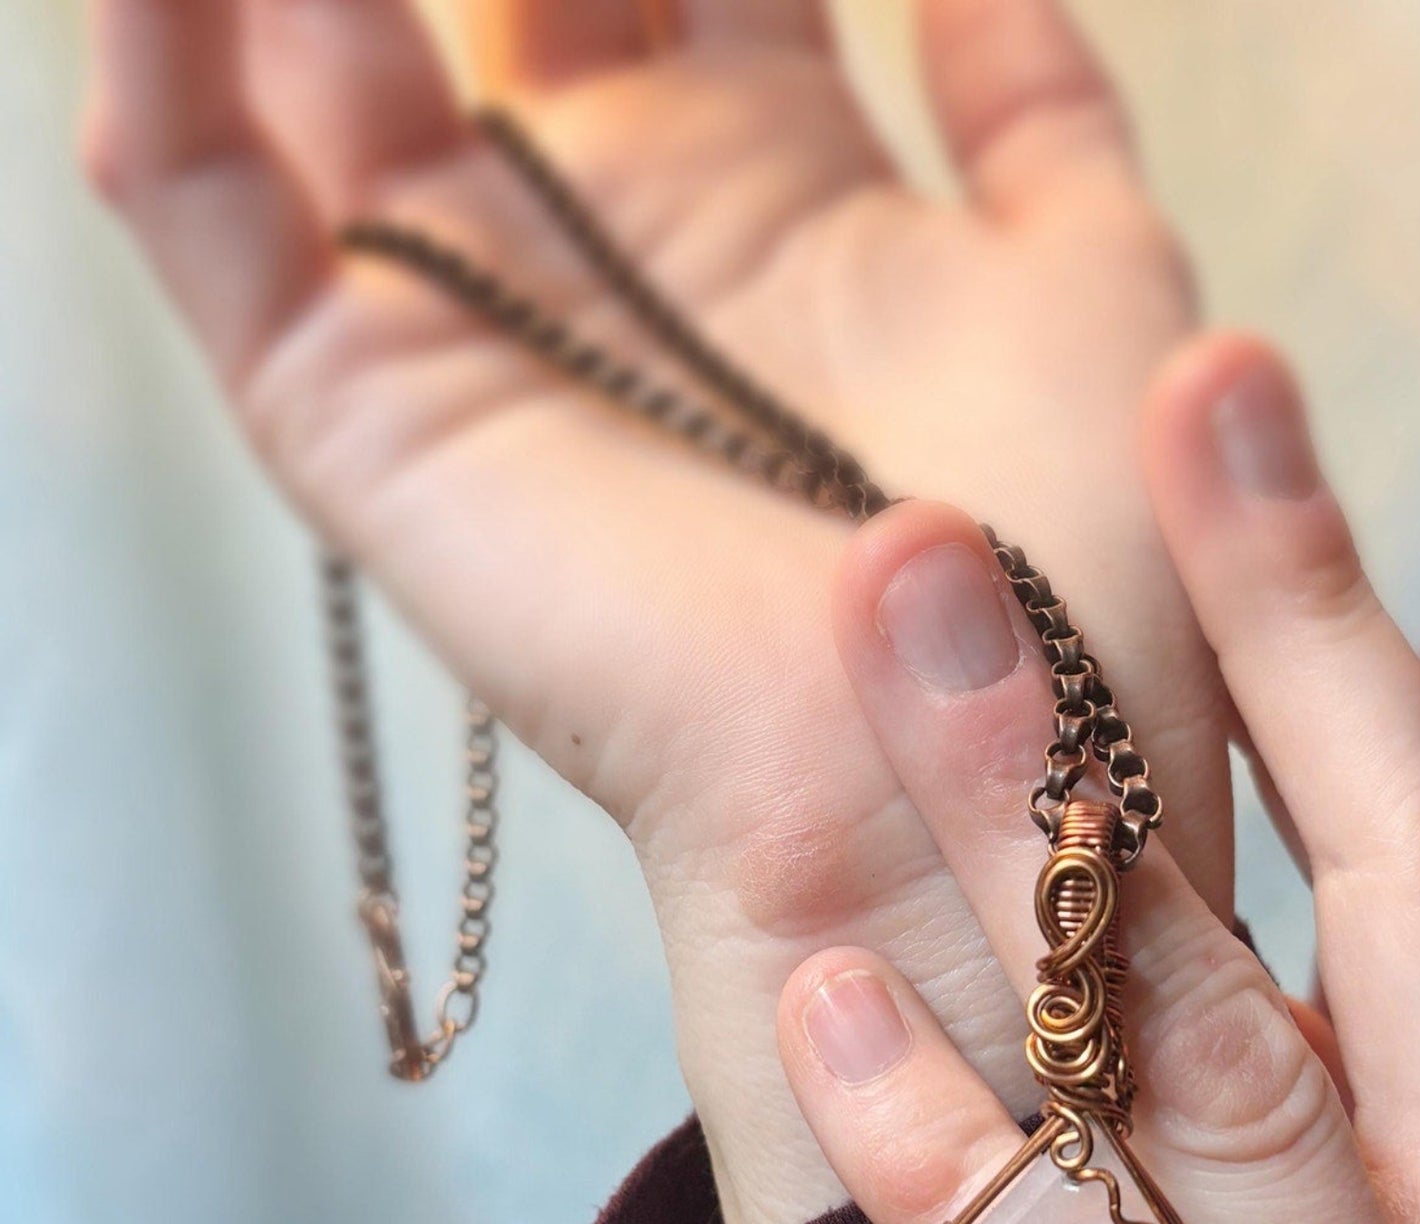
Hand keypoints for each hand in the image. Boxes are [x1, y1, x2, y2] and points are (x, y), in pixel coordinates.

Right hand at [82, 0, 1226, 1223]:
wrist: (967, 789)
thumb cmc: (1080, 572)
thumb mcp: (1093, 286)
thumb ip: (1030, 113)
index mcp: (775, 191)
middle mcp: (616, 242)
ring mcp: (485, 328)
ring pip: (324, 65)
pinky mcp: (373, 423)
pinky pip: (216, 220)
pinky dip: (160, 80)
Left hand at [775, 334, 1419, 1223]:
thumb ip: (1301, 1158)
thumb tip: (1146, 907)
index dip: (1347, 632)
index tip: (1225, 415)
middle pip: (1351, 956)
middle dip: (1168, 702)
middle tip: (962, 514)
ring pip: (1205, 1131)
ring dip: (1032, 877)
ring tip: (883, 658)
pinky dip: (948, 1174)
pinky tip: (830, 1013)